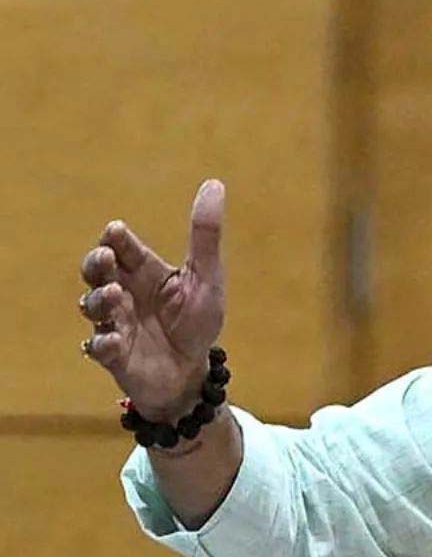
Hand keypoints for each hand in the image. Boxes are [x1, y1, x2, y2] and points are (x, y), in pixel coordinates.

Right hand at [79, 180, 226, 421]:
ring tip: (114, 295)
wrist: (192, 372)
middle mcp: (124, 292)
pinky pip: (99, 346)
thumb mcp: (207, 277)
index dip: (116, 238)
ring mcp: (115, 322)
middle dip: (96, 262)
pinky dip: (104, 342)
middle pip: (96, 269)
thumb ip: (206, 235)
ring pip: (92, 305)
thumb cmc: (198, 322)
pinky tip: (115, 340)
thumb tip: (215, 184)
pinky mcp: (113, 354)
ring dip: (99, 299)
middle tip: (106, 259)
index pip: (122, 245)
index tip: (117, 232)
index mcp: (145, 271)